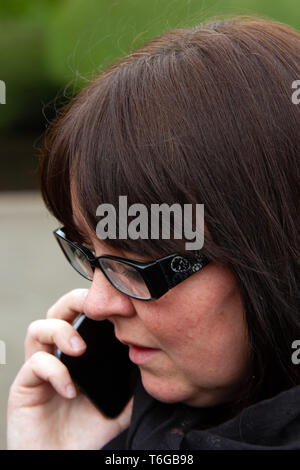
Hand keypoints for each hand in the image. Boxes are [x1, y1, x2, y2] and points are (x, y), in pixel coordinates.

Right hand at [7, 289, 132, 449]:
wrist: (65, 460)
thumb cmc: (90, 430)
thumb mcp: (121, 402)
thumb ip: (133, 379)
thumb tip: (152, 356)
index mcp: (78, 352)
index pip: (82, 314)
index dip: (96, 302)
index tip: (118, 304)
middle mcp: (56, 354)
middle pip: (57, 311)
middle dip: (74, 302)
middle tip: (93, 309)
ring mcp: (38, 368)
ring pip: (38, 329)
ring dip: (60, 332)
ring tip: (79, 349)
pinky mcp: (24, 387)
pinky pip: (34, 365)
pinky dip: (55, 372)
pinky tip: (71, 391)